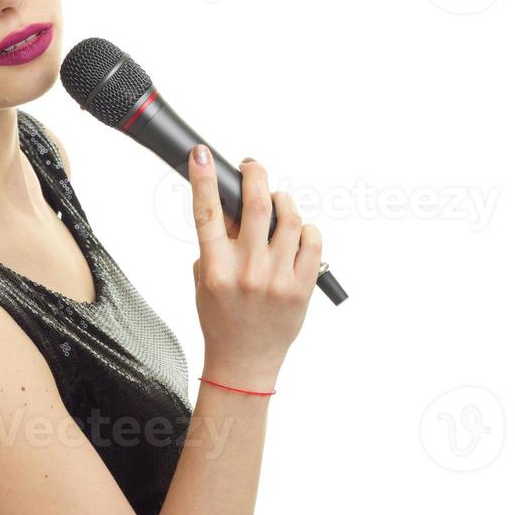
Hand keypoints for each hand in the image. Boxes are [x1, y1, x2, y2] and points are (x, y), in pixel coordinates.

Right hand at [187, 145, 319, 382]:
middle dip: (255, 175)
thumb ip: (215, 244)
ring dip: (282, 200)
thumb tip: (231, 206)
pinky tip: (295, 232)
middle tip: (252, 167)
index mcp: (216, 268)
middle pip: (256, 205)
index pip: (207, 213)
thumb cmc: (221, 318)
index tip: (202, 154)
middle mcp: (247, 271)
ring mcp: (278, 278)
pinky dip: (304, 228)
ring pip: (289, 218)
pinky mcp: (303, 287)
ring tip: (276, 202)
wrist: (244, 359)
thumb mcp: (205, 279)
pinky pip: (312, 240)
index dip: (203, 178)